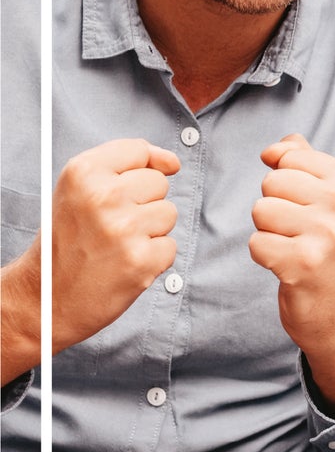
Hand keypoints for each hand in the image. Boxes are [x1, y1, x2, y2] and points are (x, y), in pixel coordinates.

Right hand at [50, 139, 179, 352]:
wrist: (44, 300)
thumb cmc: (68, 240)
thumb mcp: (80, 189)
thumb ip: (127, 162)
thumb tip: (174, 163)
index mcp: (83, 171)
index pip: (139, 150)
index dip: (134, 172)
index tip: (118, 193)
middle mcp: (103, 196)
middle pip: (159, 182)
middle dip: (141, 204)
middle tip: (109, 227)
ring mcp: (123, 229)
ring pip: (168, 213)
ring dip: (149, 232)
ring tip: (115, 246)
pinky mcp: (140, 260)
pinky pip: (170, 246)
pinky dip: (152, 259)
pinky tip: (122, 266)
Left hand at [249, 135, 334, 390]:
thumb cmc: (330, 248)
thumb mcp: (331, 198)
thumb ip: (305, 163)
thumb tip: (273, 148)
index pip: (291, 157)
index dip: (288, 185)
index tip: (310, 209)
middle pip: (272, 182)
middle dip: (276, 207)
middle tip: (301, 232)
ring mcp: (327, 232)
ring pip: (261, 210)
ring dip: (269, 232)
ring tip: (295, 247)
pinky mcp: (303, 262)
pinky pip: (256, 242)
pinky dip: (265, 256)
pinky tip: (289, 267)